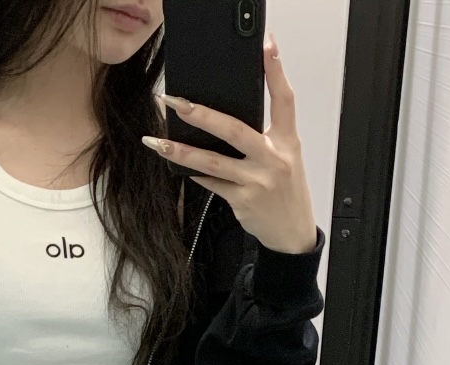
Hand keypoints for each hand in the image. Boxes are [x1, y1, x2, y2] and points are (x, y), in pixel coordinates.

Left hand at [143, 35, 317, 255]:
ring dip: (182, 151)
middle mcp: (273, 158)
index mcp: (288, 141)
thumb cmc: (285, 192)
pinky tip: (179, 166)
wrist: (292, 233)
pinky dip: (195, 173)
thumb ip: (264, 137)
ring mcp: (256, 181)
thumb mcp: (286, 158)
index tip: (267, 46)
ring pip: (213, 161)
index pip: (284, 99)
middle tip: (176, 102)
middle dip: (202, 115)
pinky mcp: (242, 201)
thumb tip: (224, 118)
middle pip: (235, 130)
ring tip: (158, 142)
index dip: (276, 71)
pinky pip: (212, 182)